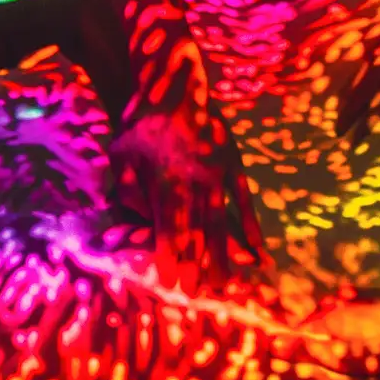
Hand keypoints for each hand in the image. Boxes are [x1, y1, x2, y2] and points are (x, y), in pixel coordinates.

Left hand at [108, 105, 268, 285]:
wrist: (176, 84)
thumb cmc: (141, 124)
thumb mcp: (121, 154)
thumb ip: (127, 191)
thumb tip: (141, 220)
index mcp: (168, 181)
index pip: (171, 229)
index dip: (172, 258)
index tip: (173, 284)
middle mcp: (197, 182)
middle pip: (199, 233)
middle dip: (199, 266)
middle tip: (199, 296)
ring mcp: (220, 174)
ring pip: (223, 223)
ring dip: (225, 257)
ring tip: (227, 286)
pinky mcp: (235, 165)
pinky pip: (245, 202)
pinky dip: (252, 228)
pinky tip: (259, 252)